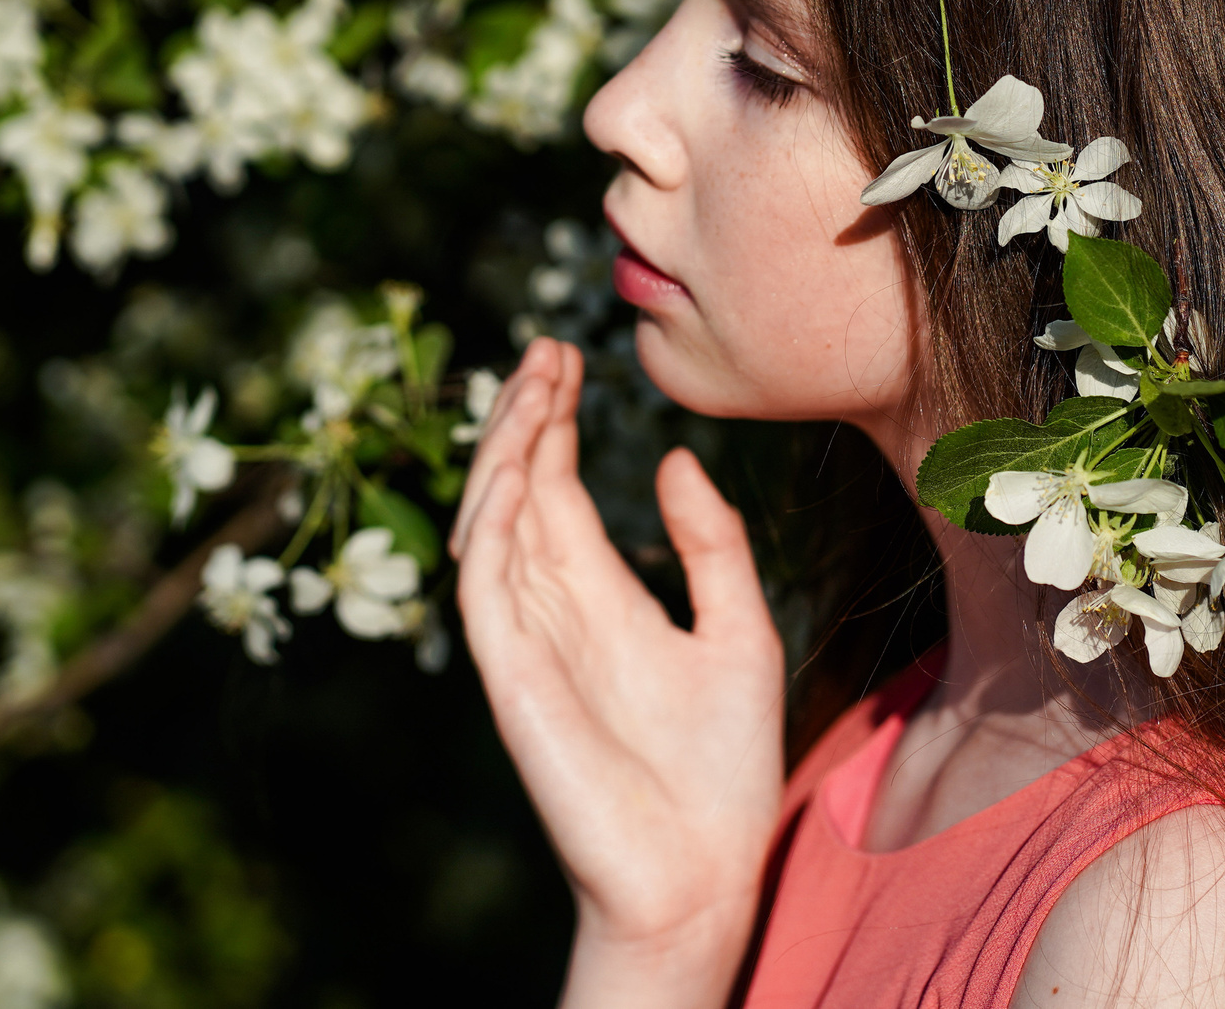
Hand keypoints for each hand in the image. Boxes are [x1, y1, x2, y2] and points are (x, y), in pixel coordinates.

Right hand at [453, 338, 786, 1008]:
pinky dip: (490, 524)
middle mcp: (554, 610)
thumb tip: (670, 458)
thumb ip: (710, 546)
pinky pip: (485, 587)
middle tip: (545, 349)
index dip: (556, 421)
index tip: (571, 353)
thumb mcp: (739, 630)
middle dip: (524, 417)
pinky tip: (516, 471)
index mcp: (601, 597)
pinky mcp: (514, 678)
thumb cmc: (722, 772)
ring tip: (533, 384)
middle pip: (516, 489)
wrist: (704, 874)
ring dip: (505, 452)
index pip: (557, 487)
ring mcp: (527, 642)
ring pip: (492, 522)